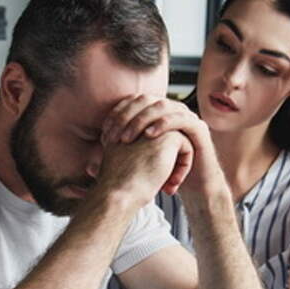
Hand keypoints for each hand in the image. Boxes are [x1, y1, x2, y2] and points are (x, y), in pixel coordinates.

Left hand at [101, 95, 220, 195]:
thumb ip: (118, 161)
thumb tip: (91, 167)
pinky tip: (149, 136)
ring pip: (161, 106)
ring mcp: (186, 117)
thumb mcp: (138, 165)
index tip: (104, 134)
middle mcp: (171, 110)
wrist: (193, 188)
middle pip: (145, 100)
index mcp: (156, 114)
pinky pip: (179, 118)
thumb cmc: (165, 176)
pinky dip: (163, 124)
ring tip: (127, 138)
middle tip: (113, 136)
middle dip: (125, 117)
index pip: (132, 103)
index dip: (116, 115)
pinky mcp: (198, 128)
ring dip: (141, 120)